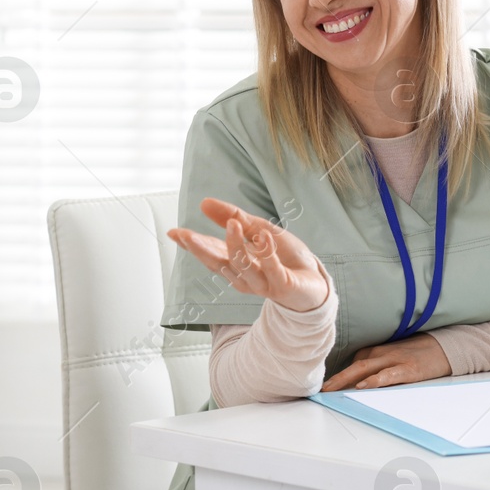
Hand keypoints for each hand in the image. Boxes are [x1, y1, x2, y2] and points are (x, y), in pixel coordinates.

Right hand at [166, 197, 328, 312]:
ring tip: (233, 224)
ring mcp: (262, 283)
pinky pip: (272, 270)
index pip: (209, 253)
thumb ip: (234, 217)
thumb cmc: (285, 257)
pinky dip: (268, 254)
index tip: (174, 232)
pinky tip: (264, 238)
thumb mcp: (259, 230)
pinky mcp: (282, 286)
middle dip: (202, 250)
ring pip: (243, 267)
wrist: (315, 283)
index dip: (191, 244)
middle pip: (219, 264)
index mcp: (235, 262)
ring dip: (236, 246)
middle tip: (188, 236)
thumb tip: (205, 203)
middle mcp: (244, 276)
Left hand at [320, 333, 451, 391]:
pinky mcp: (408, 369)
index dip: (338, 375)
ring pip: (364, 369)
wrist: (446, 347)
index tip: (323, 386)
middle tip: (319, 389)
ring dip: (345, 379)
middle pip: (353, 366)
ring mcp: (395, 360)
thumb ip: (376, 363)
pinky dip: (374, 380)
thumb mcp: (394, 354)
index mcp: (378, 351)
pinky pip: (388, 375)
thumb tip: (357, 378)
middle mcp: (382, 353)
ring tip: (331, 390)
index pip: (352, 362)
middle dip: (335, 378)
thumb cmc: (418, 352)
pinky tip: (363, 386)